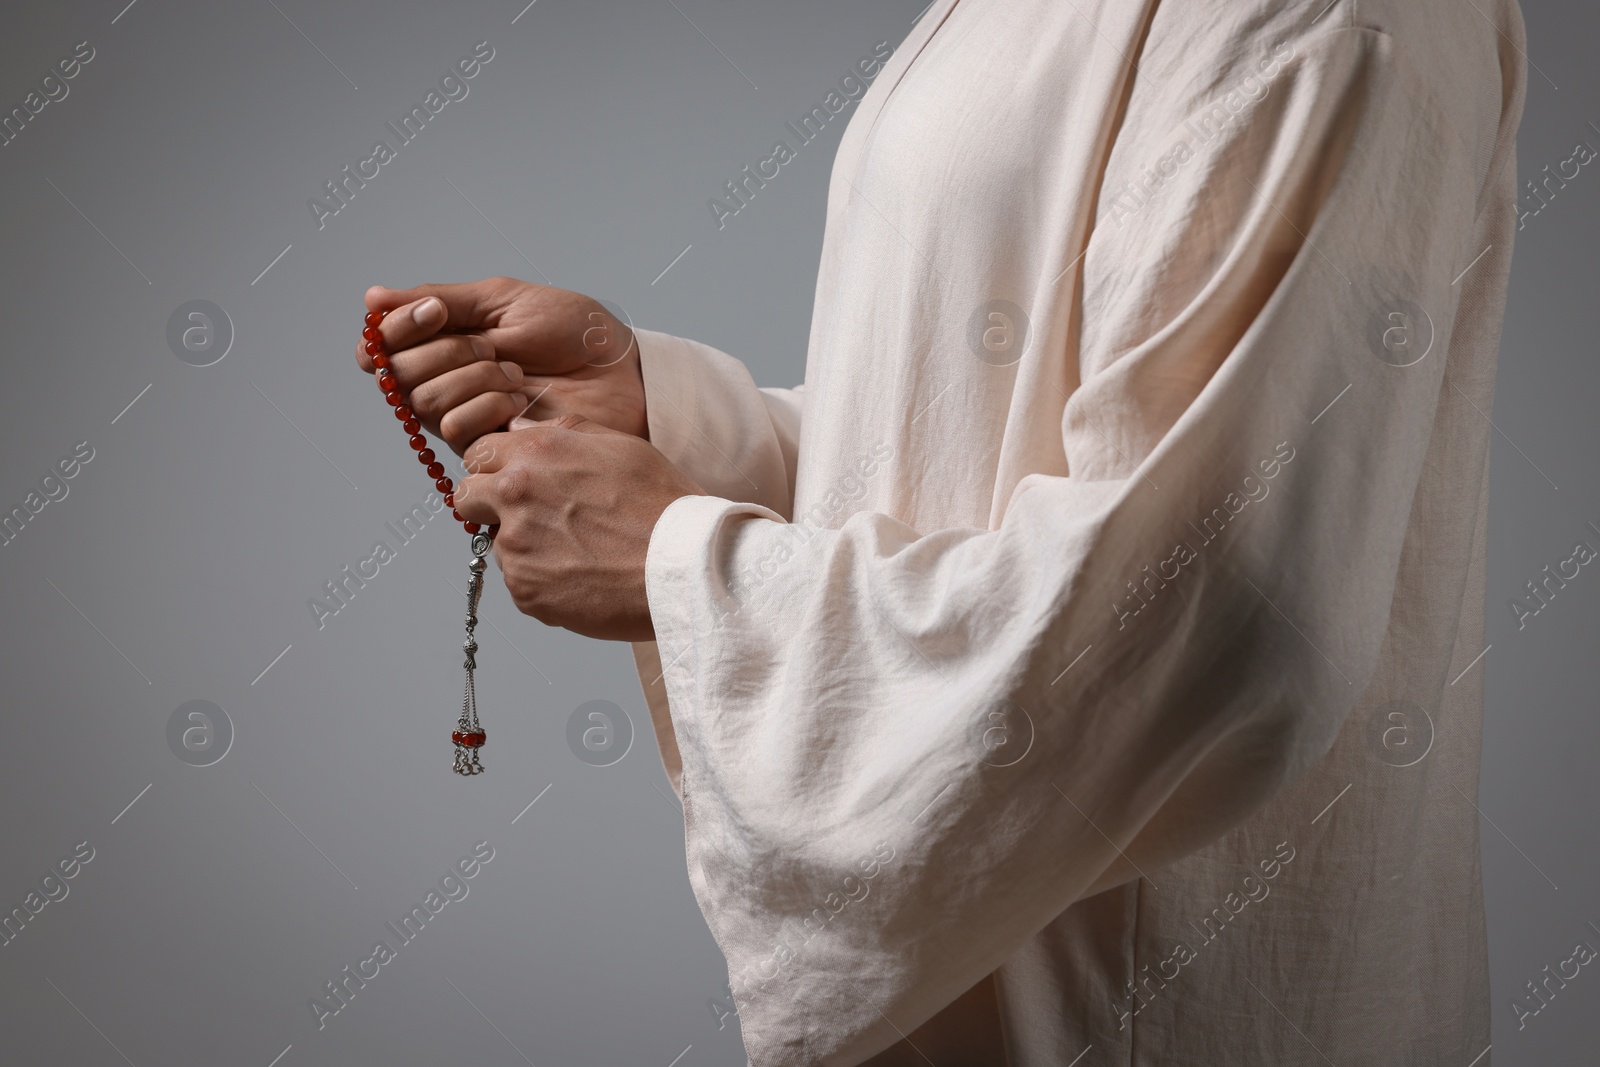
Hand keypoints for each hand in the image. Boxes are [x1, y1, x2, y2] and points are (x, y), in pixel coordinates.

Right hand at [356, 277, 646, 455]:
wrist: (621, 372)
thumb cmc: (575, 334)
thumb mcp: (506, 301)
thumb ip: (442, 300)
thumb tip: (373, 299)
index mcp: (445, 343)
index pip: (381, 346)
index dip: (394, 331)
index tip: (437, 313)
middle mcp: (447, 383)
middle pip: (397, 374)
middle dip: (447, 351)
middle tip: (492, 346)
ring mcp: (465, 418)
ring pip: (424, 400)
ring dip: (473, 378)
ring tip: (517, 375)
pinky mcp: (487, 449)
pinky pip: (454, 429)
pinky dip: (486, 407)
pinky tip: (520, 403)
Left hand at [455, 414, 704, 641]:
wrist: (685, 568)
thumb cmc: (664, 505)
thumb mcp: (622, 447)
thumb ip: (564, 433)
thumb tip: (524, 431)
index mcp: (536, 453)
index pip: (477, 453)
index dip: (495, 466)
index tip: (513, 480)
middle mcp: (515, 494)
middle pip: (466, 497)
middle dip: (489, 505)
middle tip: (532, 517)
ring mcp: (515, 547)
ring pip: (497, 544)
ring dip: (524, 547)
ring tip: (579, 551)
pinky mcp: (524, 591)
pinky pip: (520, 583)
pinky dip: (543, 582)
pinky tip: (584, 576)